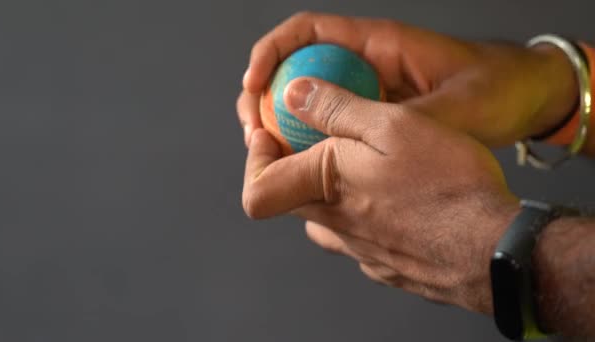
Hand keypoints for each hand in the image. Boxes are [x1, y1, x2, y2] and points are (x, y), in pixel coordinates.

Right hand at [237, 12, 576, 147]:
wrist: (522, 98)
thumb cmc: (495, 90)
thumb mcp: (452, 109)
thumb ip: (399, 120)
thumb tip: (340, 132)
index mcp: (378, 43)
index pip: (306, 33)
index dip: (270, 54)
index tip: (252, 85)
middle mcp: (365, 64)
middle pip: (294, 69)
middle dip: (264, 97)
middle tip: (254, 135)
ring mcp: (367, 92)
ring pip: (307, 101)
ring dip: (282, 126)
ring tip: (270, 157)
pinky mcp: (373, 117)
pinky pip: (329, 126)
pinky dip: (309, 144)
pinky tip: (304, 169)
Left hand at [242, 77, 519, 313]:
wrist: (492, 247)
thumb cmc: (447, 184)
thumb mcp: (393, 125)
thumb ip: (337, 110)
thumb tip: (295, 95)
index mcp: (327, 188)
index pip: (257, 190)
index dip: (254, 162)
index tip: (269, 137)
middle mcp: (336, 226)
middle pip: (292, 199)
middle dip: (298, 169)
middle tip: (326, 142)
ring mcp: (360, 250)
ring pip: (326, 218)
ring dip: (332, 193)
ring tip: (366, 169)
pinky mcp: (385, 264)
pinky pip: (359, 237)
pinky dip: (365, 215)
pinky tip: (398, 199)